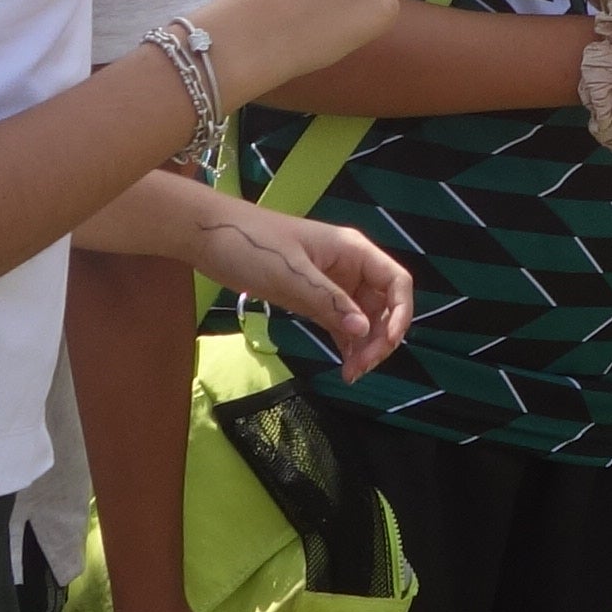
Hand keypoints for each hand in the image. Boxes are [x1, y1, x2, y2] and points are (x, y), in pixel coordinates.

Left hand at [191, 202, 412, 376]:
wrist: (210, 236)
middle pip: (383, 306)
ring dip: (364, 347)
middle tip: (361, 368)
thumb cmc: (252, 245)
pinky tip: (344, 366)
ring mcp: (333, 284)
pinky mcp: (314, 299)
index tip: (388, 344)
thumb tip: (364, 331)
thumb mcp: (291, 276)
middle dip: (380, 337)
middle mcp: (350, 267)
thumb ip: (329, 303)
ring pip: (364, 319)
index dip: (401, 313)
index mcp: (353, 250)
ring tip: (351, 375)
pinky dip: (347, 345)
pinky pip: (342, 324)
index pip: (396, 282)